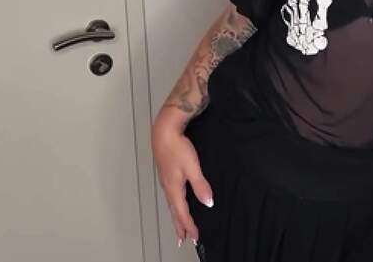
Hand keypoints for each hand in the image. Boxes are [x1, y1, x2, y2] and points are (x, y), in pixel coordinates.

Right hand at [151, 117, 213, 247]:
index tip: (195, 237)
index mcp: (174, 188)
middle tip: (183, 240)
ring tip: (180, 226)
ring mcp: (166, 181)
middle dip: (179, 227)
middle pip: (174, 212)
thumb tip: (208, 202)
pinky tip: (178, 203)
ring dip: (177, 217)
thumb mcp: (192, 167)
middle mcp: (168, 187)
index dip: (189, 226)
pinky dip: (175, 206)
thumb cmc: (177, 147)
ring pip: (172, 205)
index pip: (182, 213)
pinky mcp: (167, 174)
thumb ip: (200, 185)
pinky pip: (171, 196)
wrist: (164, 131)